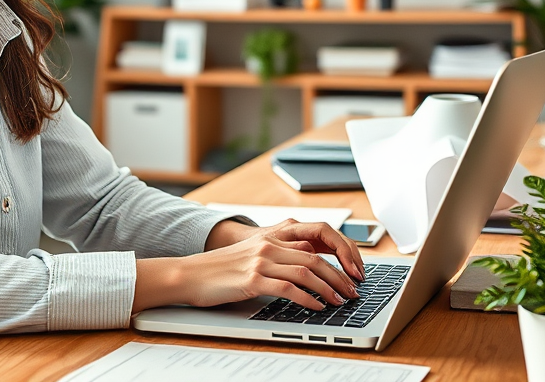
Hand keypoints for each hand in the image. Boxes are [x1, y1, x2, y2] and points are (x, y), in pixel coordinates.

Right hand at [134, 220, 363, 312]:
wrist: (191, 274)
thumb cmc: (222, 269)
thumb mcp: (254, 254)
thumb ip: (280, 255)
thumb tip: (309, 265)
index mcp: (272, 237)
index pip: (316, 241)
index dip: (338, 257)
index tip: (351, 272)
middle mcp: (269, 245)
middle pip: (316, 258)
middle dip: (340, 277)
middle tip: (352, 291)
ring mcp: (261, 261)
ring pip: (307, 273)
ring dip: (329, 289)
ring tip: (340, 302)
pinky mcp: (253, 280)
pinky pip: (289, 289)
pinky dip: (308, 299)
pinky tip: (316, 308)